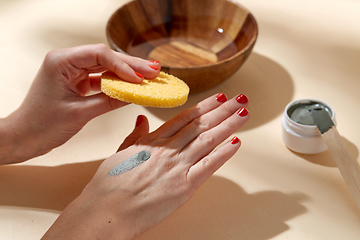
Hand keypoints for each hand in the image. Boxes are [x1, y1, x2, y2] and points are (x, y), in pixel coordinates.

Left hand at [0, 44, 159, 163]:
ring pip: (106, 67)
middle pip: (106, 58)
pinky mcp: (77, 82)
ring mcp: (73, 71)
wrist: (25, 137)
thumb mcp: (80, 113)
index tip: (141, 79)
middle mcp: (67, 61)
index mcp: (61, 61)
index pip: (99, 54)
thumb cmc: (43, 125)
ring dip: (127, 73)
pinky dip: (118, 83)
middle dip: (131, 66)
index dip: (123, 66)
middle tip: (155, 71)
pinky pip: (102, 79)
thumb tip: (135, 95)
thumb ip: (109, 101)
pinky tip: (133, 86)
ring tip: (150, 76)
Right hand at [42, 93, 249, 239]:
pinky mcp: (183, 186)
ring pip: (208, 140)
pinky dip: (223, 153)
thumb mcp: (119, 153)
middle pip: (200, 125)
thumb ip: (134, 135)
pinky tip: (236, 142)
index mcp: (152, 140)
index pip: (184, 118)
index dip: (204, 106)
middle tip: (239, 98)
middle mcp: (167, 149)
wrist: (105, 211)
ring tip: (243, 112)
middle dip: (223, 110)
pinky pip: (208, 166)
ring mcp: (176, 166)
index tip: (217, 98)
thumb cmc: (108, 186)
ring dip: (228, 125)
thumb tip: (141, 119)